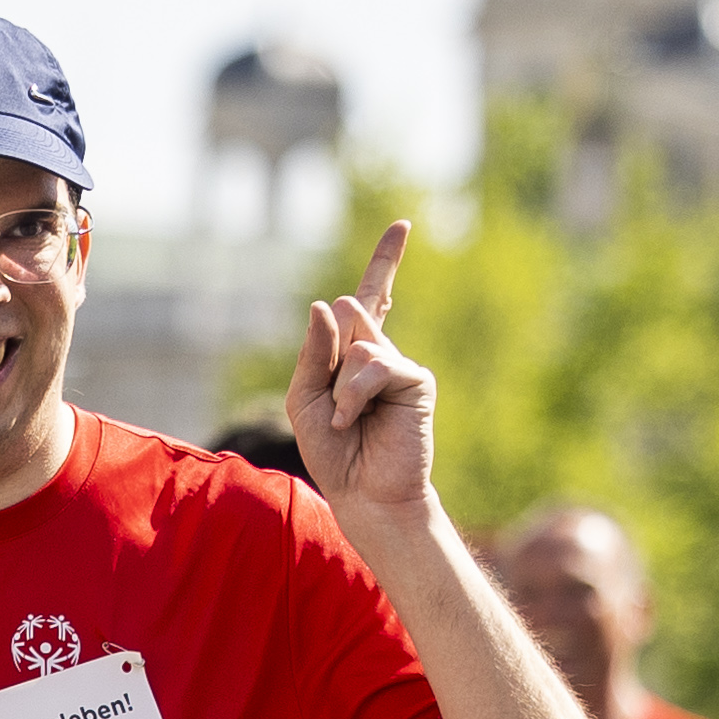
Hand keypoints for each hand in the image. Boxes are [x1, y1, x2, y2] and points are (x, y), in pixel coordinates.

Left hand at [283, 225, 433, 517]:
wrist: (362, 492)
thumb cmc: (331, 451)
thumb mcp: (303, 398)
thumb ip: (314, 351)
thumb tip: (331, 303)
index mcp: (352, 352)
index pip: (371, 297)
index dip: (386, 261)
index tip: (403, 226)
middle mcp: (378, 351)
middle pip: (349, 313)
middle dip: (330, 357)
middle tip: (335, 404)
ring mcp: (399, 364)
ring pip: (358, 340)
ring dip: (340, 385)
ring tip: (345, 419)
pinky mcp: (415, 380)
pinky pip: (375, 364)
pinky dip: (354, 394)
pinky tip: (354, 420)